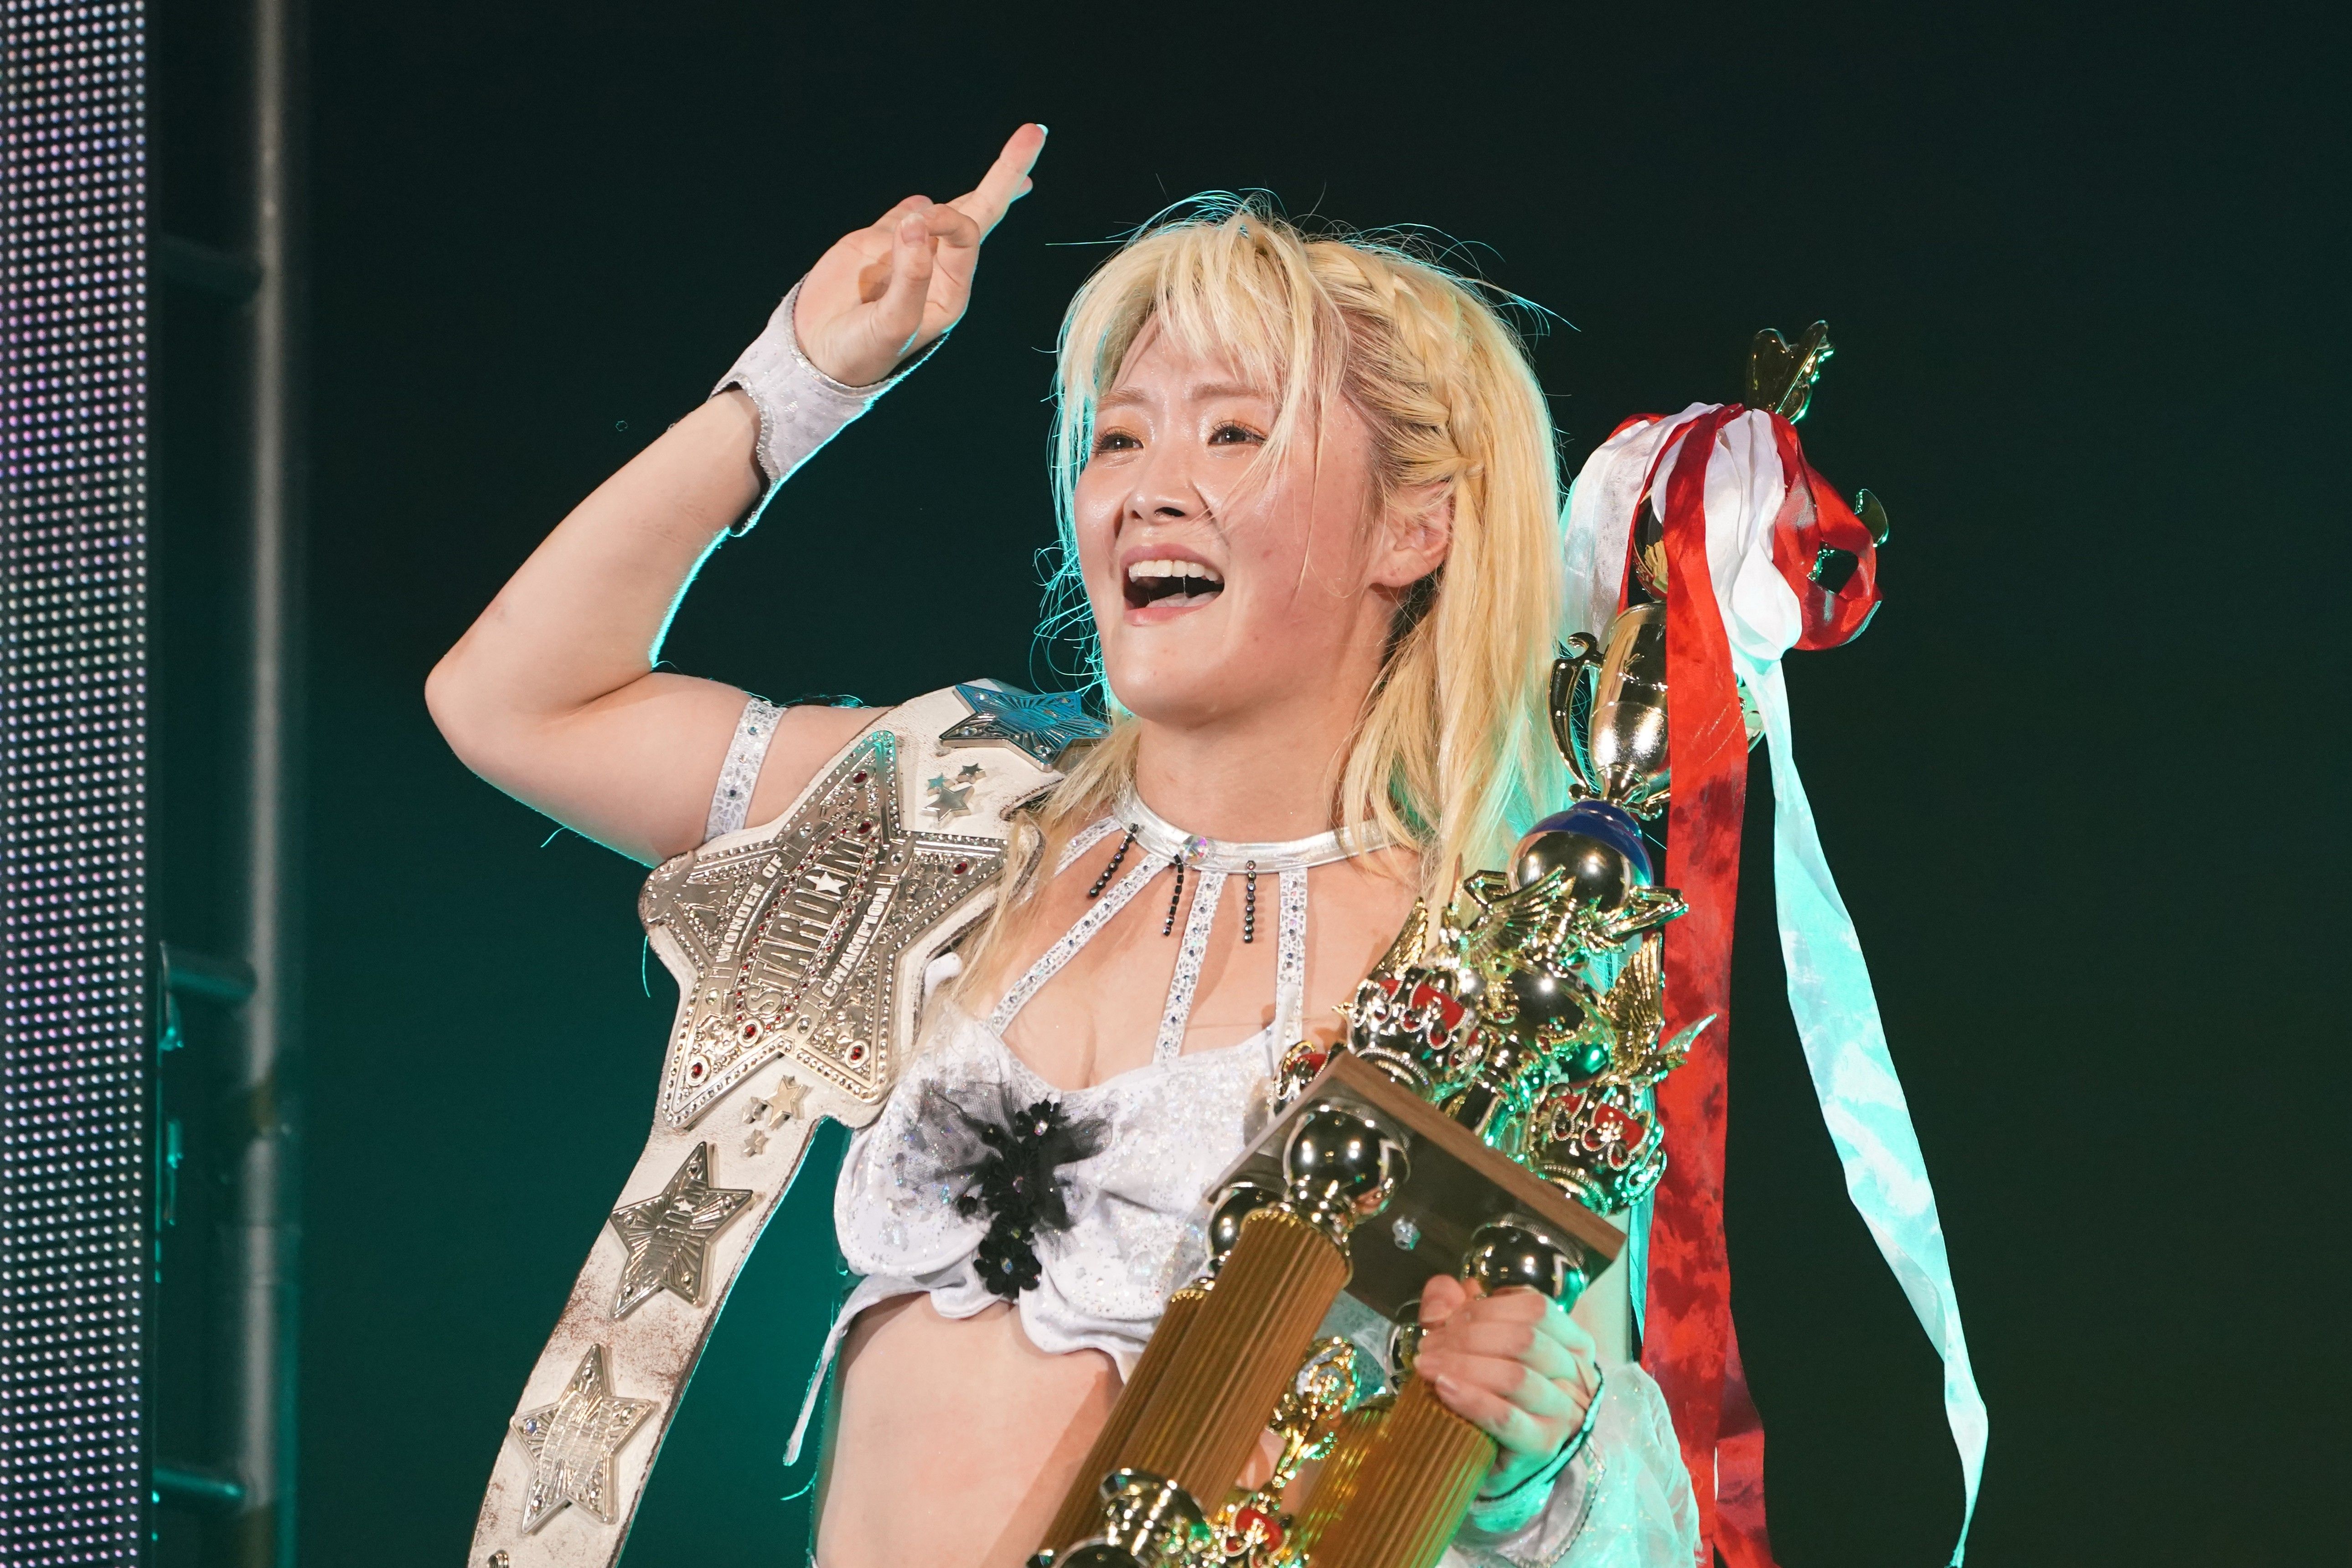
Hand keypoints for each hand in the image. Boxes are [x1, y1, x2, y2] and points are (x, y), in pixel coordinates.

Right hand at [792, 123, 1045, 386]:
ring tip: (1015, 165)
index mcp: (951, 290)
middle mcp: (937, 268)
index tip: (916, 222)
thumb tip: (917, 221)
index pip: (966, 237)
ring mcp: (907, 254)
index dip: (948, 219)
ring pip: (944, 211)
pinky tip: (930, 204)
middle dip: (1006, 174)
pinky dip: (916, 206)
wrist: (816, 358)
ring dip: (978, 190)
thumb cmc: (862, 351)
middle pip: (980, 212)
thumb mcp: (892, 324)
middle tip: (1035, 133)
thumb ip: (910, 279)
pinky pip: (903, 217)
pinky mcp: (874, 246)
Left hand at [1413, 1274, 1601, 1492]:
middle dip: (1467, 1337)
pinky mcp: (1543, 1446)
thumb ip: (1458, 1308)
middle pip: (1523, 1339)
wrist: (1501, 1460)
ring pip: (1515, 1377)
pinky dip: (1473, 1399)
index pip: (1535, 1308)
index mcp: (1571, 1342)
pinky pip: (1508, 1418)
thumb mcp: (1477, 1343)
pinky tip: (1444, 1389)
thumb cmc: (1494, 1394)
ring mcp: (1563, 1413)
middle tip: (1428, 1347)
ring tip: (1428, 1367)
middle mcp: (1576, 1375)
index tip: (1446, 1320)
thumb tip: (1444, 1289)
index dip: (1485, 1308)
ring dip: (1463, 1365)